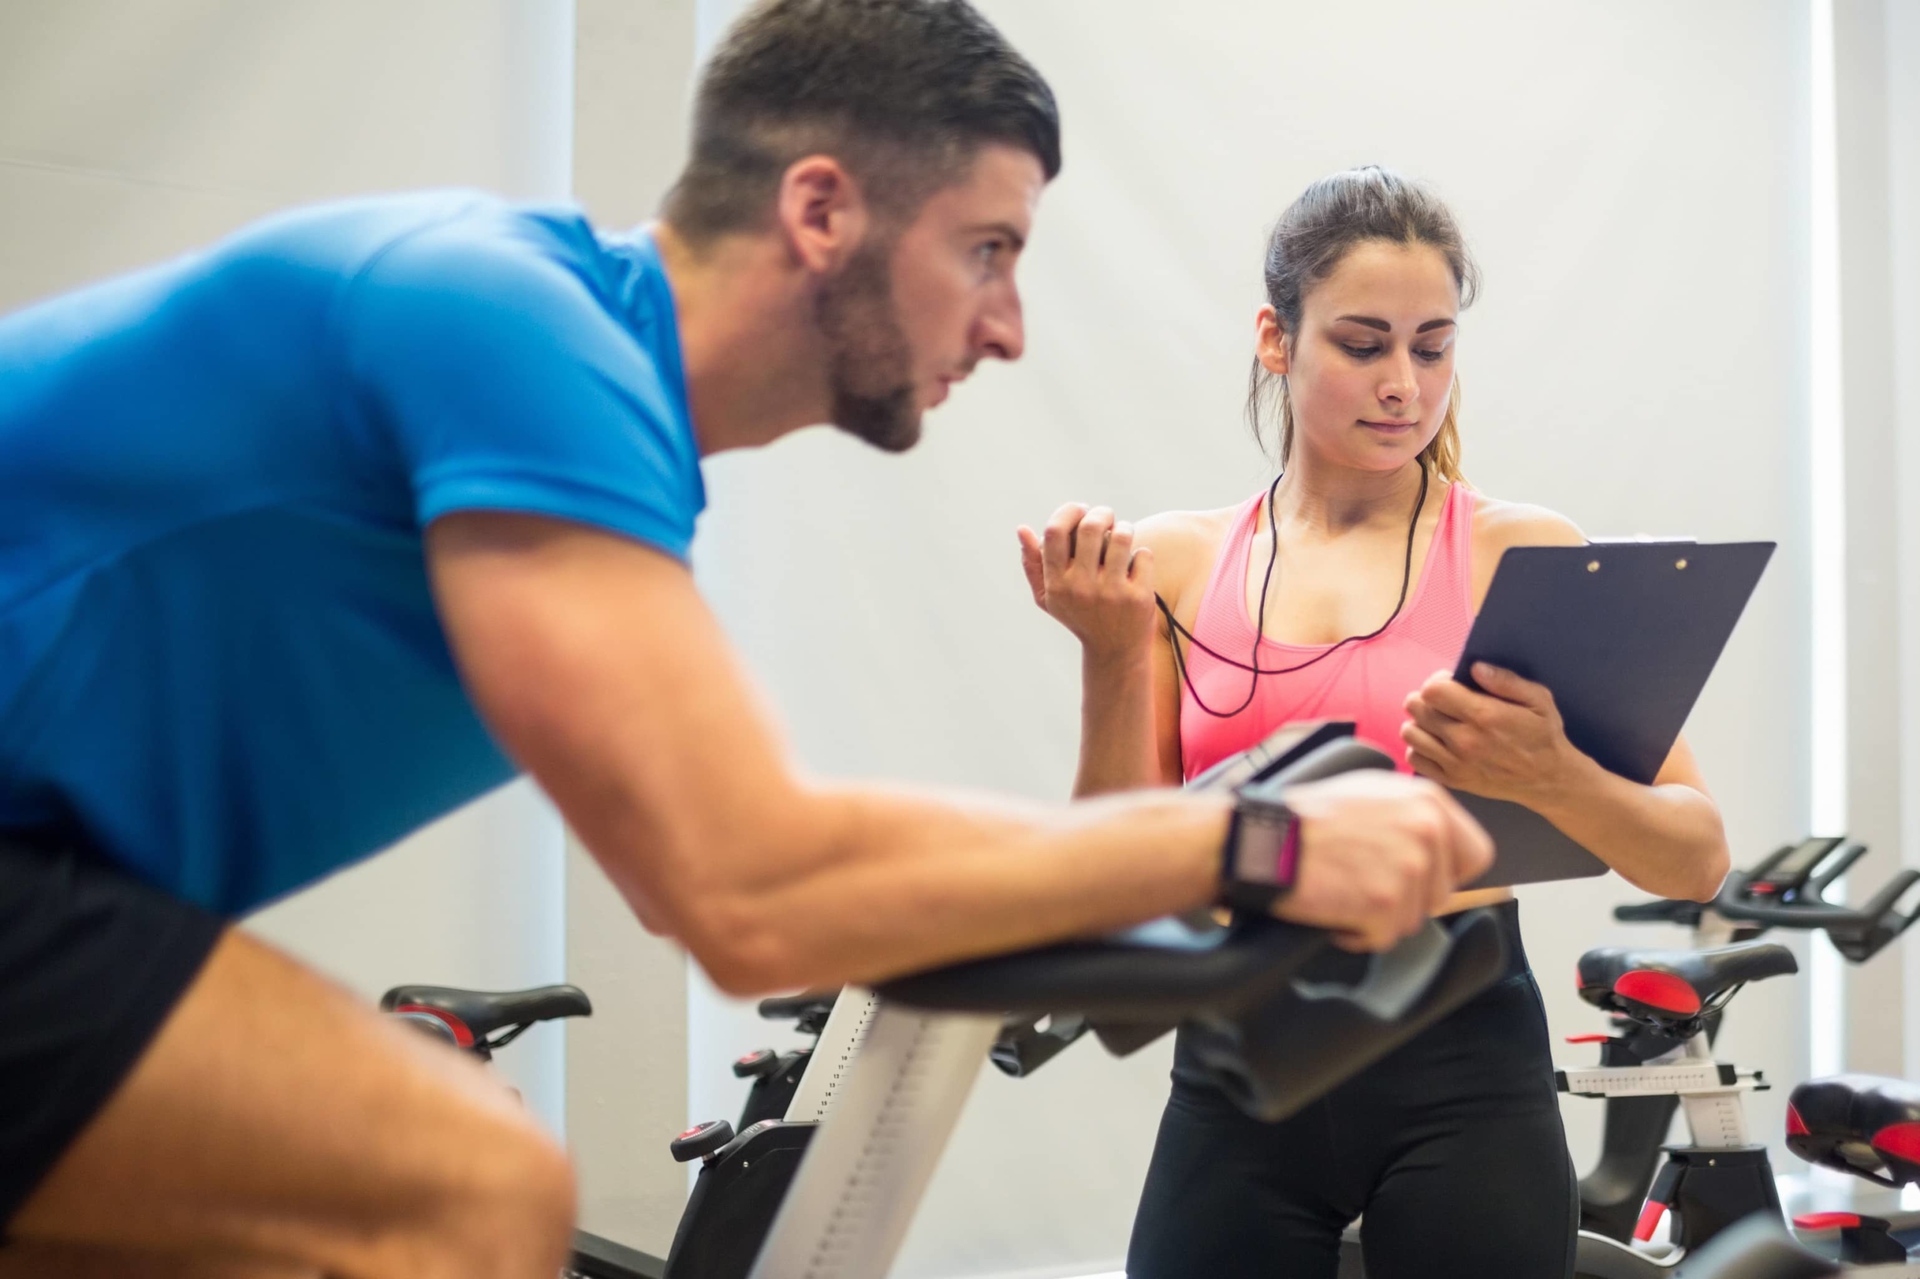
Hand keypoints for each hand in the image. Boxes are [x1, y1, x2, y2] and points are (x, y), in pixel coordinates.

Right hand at [1016, 503, 1156, 659]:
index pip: (1055, 531)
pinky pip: (1143, 555)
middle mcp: (1081, 588)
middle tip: (1107, 517)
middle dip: (1102, 512)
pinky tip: (1136, 565)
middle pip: (1090, 526)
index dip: (1069, 511)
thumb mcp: (1049, 597)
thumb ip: (1033, 564)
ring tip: (1123, 534)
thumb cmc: (1079, 615)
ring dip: (1124, 528)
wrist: (1115, 652)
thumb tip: (1021, 529)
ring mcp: (1111, 593)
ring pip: (1121, 535)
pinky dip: (1141, 555)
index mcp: (1056, 584)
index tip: (1081, 511)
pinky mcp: (1138, 597)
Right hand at [1273, 771, 1493, 949]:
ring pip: (1412, 919)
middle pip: (1442, 894)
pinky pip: (1383, 937)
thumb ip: (1414, 814)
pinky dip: (1355, 932)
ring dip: (1376, 915)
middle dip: (1404, 898)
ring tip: (1341, 887)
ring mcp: (1409, 867)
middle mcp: (1427, 830)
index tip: (1415, 876)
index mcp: (1428, 801)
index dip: (1445, 873)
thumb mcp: (1371, 793)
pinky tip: (1331, 904)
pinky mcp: (1386, 902)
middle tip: (1361, 879)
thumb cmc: (1305, 818)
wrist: (1262, 838)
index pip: (1475, 855)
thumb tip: (1444, 846)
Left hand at [1400, 663, 1589, 805]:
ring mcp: (1456, 763)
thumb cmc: (1544, 736)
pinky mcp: (1452, 780)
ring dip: (1420, 722)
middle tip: (1442, 701)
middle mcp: (1465, 741)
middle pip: (1417, 708)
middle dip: (1425, 699)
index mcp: (1484, 716)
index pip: (1432, 691)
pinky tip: (1437, 742)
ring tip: (1437, 721)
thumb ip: (1506, 680)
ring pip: (1410, 733)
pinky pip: (1414, 758)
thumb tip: (1474, 668)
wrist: (1549, 780)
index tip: (1449, 684)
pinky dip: (1419, 747)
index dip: (1437, 682)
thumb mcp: (1538, 700)